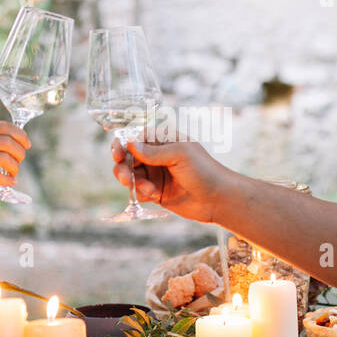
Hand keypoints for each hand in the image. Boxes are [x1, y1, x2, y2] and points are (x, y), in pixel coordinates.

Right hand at [0, 121, 30, 216]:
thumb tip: (19, 140)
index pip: (2, 126)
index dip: (20, 134)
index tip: (27, 144)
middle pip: (6, 141)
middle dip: (19, 153)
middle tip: (19, 163)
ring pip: (4, 158)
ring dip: (14, 168)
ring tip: (13, 174)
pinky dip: (7, 180)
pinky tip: (9, 182)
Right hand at [109, 139, 228, 223]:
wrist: (218, 199)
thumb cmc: (204, 170)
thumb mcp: (180, 154)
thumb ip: (154, 151)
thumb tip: (129, 143)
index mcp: (163, 141)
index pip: (136, 138)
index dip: (123, 144)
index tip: (118, 154)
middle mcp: (156, 157)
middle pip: (128, 157)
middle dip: (123, 166)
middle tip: (126, 177)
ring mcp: (156, 175)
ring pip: (131, 175)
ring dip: (132, 181)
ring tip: (147, 188)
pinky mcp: (156, 193)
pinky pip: (138, 191)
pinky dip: (141, 193)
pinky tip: (155, 195)